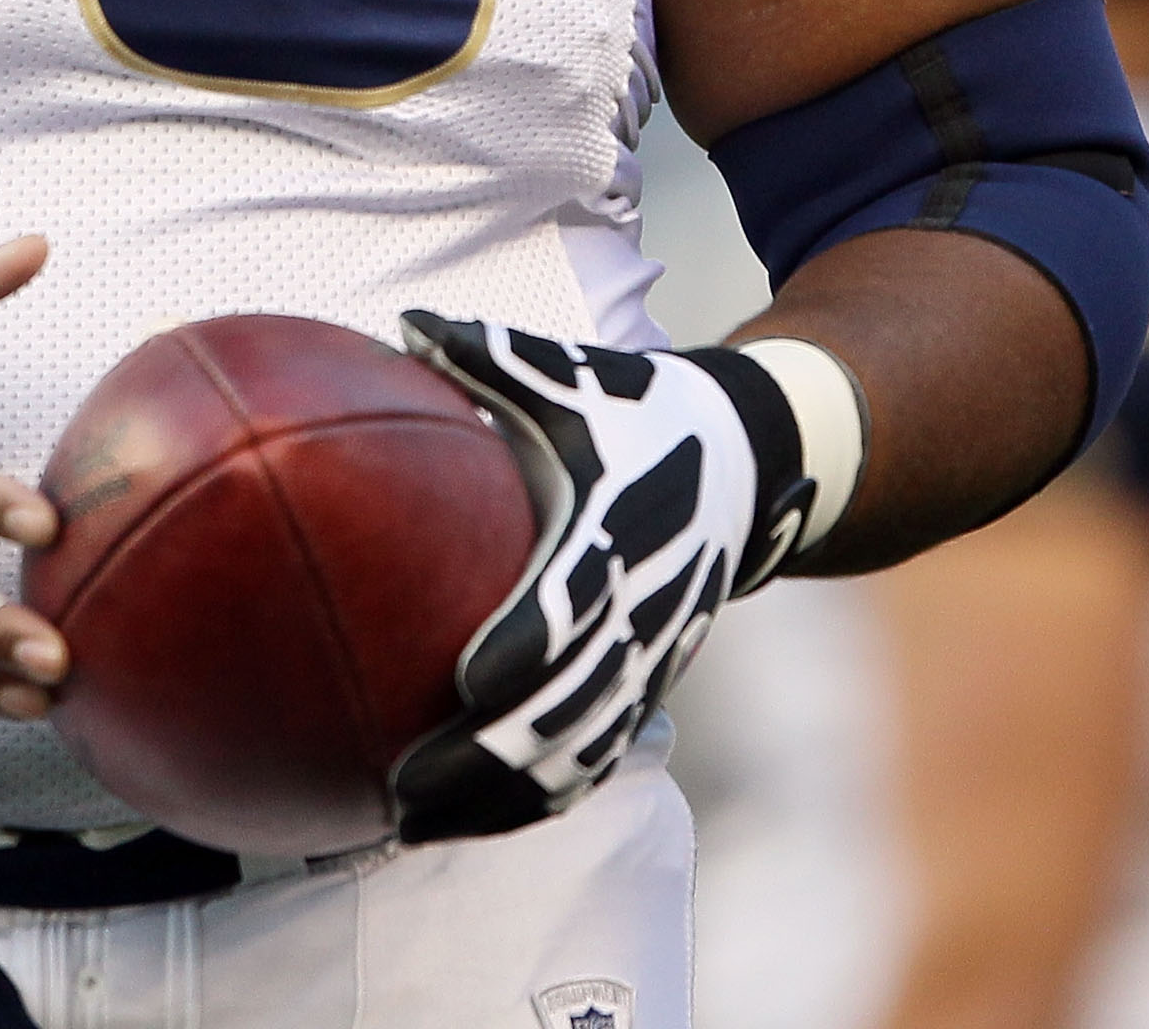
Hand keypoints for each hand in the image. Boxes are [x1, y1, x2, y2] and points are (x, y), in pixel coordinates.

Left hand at [390, 313, 806, 840]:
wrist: (749, 464)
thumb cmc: (637, 410)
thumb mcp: (575, 376)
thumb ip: (492, 354)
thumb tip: (404, 322)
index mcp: (613, 532)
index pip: (571, 606)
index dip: (524, 650)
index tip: (463, 682)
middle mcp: (634, 610)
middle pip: (566, 708)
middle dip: (486, 758)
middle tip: (399, 788)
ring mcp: (645, 659)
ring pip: (574, 754)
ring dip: (496, 799)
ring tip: (405, 826)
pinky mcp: (644, 685)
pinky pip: (590, 759)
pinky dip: (531, 798)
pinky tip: (464, 821)